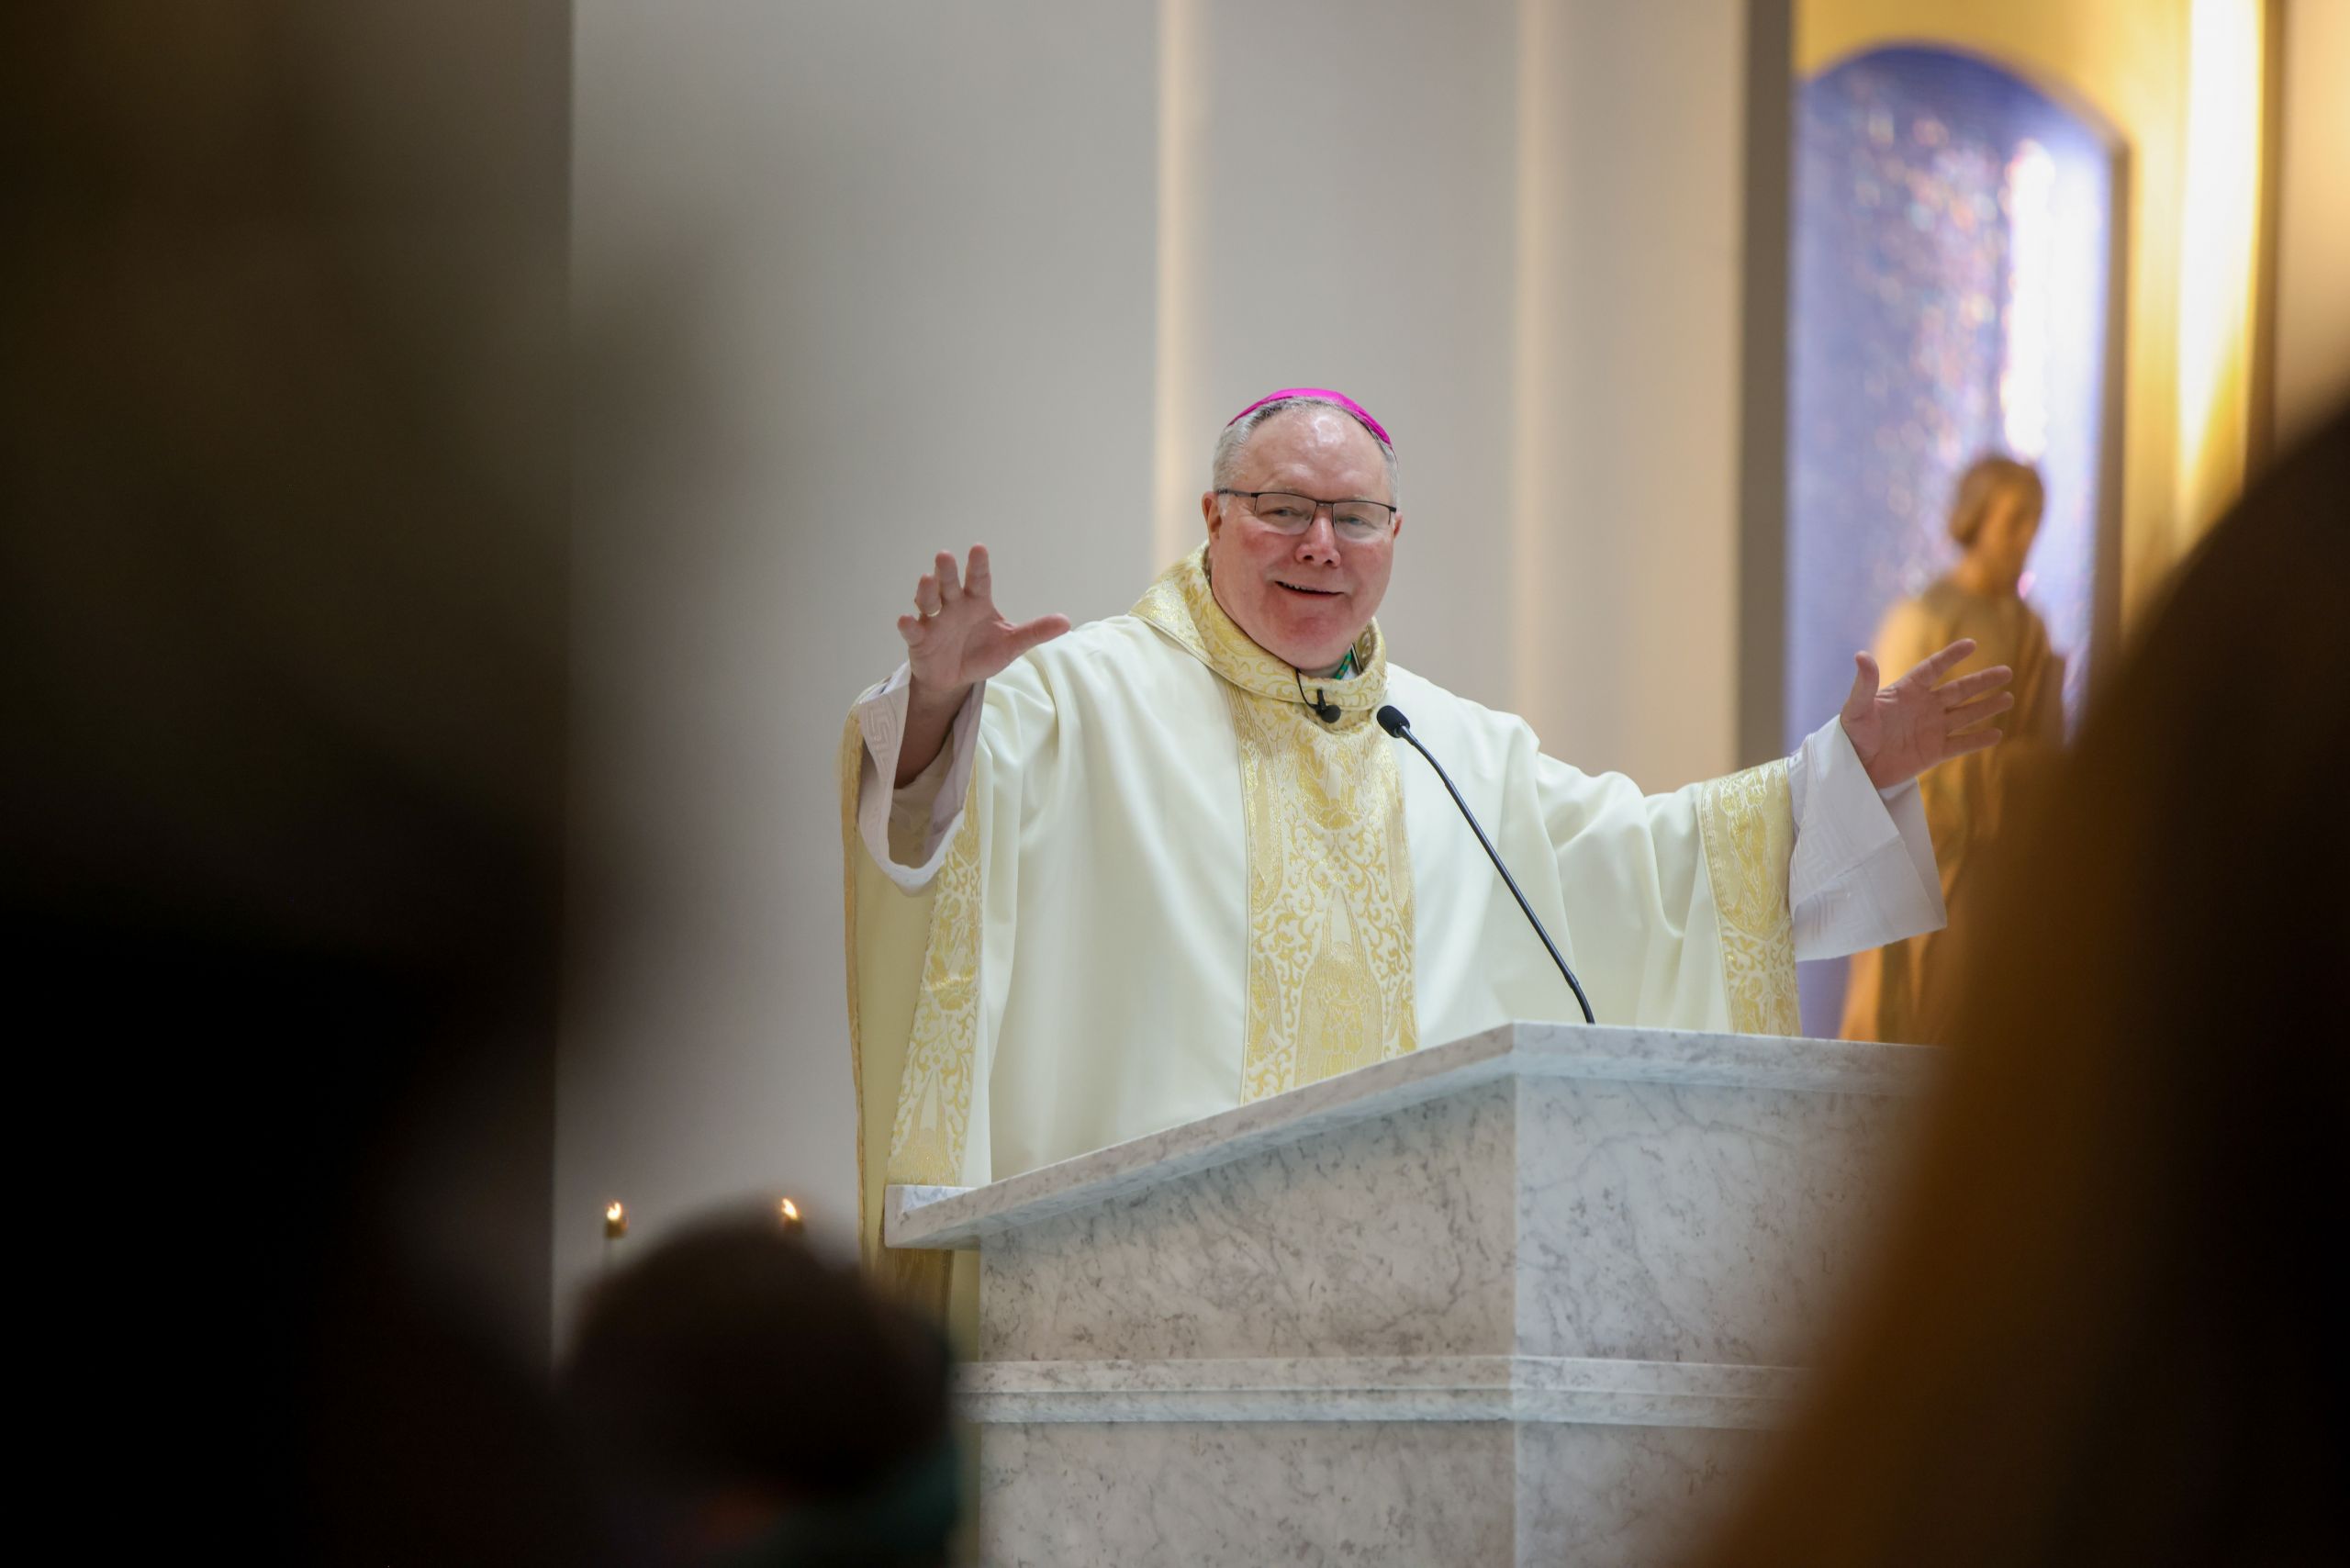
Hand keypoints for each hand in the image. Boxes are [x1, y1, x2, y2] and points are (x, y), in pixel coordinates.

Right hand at [897, 545, 1070, 700]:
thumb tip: (1066, 622)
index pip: (978, 580)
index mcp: (976, 601)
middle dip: (946, 571)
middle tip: (945, 556)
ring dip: (926, 591)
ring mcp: (933, 621)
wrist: (956, 679)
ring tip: (927, 580)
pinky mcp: (919, 640)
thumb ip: (1035, 632)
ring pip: (928, 601)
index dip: (977, 565)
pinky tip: (907, 620)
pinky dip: (909, 625)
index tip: (978, 549)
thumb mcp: (1011, 644)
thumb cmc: (983, 653)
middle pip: (949, 584)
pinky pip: (912, 631)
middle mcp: (953, 605)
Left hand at [1839, 639, 2015, 789]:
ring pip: (1965, 715)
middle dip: (1982, 681)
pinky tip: (1997, 733)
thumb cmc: (1852, 735)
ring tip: (2008, 698)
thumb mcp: (1856, 710)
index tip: (1971, 644)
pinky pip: (1961, 744)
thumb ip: (1864, 685)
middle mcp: (1923, 707)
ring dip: (1987, 707)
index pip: (1932, 669)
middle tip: (2007, 672)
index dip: (1950, 657)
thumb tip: (1861, 655)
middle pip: (1958, 690)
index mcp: (1906, 692)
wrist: (1854, 769)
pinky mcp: (1934, 752)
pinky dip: (1978, 740)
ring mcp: (1931, 729)